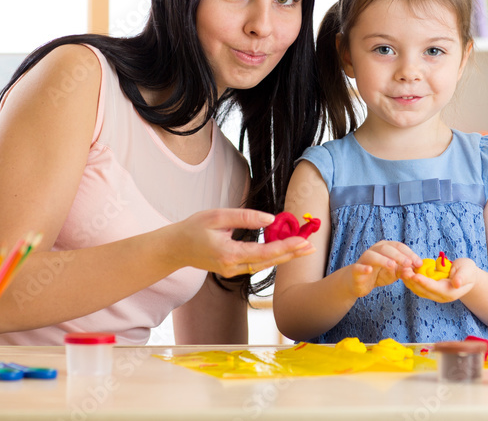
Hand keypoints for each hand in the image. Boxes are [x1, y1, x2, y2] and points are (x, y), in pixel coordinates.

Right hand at [168, 208, 313, 277]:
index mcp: (229, 254)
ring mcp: (232, 271)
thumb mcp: (218, 216)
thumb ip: (245, 217)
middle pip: (268, 262)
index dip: (285, 246)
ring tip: (303, 248)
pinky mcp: (231, 270)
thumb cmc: (193, 228)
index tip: (302, 240)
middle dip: (291, 254)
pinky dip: (272, 257)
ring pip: (264, 265)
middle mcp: (232, 267)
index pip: (264, 252)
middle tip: (312, 247)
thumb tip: (271, 219)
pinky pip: (256, 264)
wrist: (174, 248)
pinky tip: (284, 250)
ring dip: (284, 257)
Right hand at [344, 241, 421, 297]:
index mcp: (385, 248)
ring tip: (392, 265)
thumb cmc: (378, 274)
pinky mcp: (356, 270)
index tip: (418, 263)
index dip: (409, 254)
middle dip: (399, 255)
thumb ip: (403, 270)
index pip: (399, 246)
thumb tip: (413, 270)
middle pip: (386, 248)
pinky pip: (358, 267)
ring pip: (372, 255)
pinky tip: (369, 270)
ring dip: (383, 259)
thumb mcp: (394, 273)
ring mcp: (364, 259)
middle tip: (408, 263)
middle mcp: (374, 250)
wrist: (359, 282)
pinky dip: (363, 268)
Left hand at [401, 257, 477, 302]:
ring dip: (408, 280)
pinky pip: (416, 286)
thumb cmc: (467, 271)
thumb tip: (457, 283)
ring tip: (401, 269)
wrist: (465, 276)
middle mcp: (440, 297)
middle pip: (423, 290)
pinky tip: (404, 270)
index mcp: (450, 292)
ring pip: (417, 289)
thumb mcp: (467, 271)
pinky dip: (409, 279)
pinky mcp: (428, 291)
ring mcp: (433, 295)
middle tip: (403, 269)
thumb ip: (462, 277)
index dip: (424, 282)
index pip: (434, 288)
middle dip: (412, 281)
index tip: (414, 275)